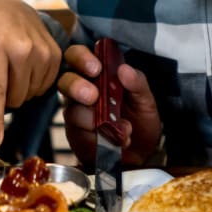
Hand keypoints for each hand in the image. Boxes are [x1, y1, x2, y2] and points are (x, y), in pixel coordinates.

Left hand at [0, 0, 61, 149]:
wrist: (9, 6)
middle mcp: (22, 48)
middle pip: (16, 98)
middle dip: (5, 98)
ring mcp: (43, 51)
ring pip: (30, 95)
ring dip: (19, 91)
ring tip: (11, 68)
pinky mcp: (56, 54)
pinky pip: (44, 87)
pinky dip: (32, 84)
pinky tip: (25, 67)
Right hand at [58, 44, 162, 165]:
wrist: (140, 155)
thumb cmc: (140, 121)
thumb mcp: (145, 100)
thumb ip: (137, 83)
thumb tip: (124, 69)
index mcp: (98, 75)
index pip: (79, 56)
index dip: (82, 58)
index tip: (96, 68)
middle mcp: (82, 90)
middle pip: (65, 79)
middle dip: (76, 85)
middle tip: (93, 96)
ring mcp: (77, 113)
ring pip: (73, 109)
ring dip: (95, 118)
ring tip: (121, 126)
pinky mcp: (76, 134)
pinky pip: (80, 133)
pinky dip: (100, 135)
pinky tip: (115, 139)